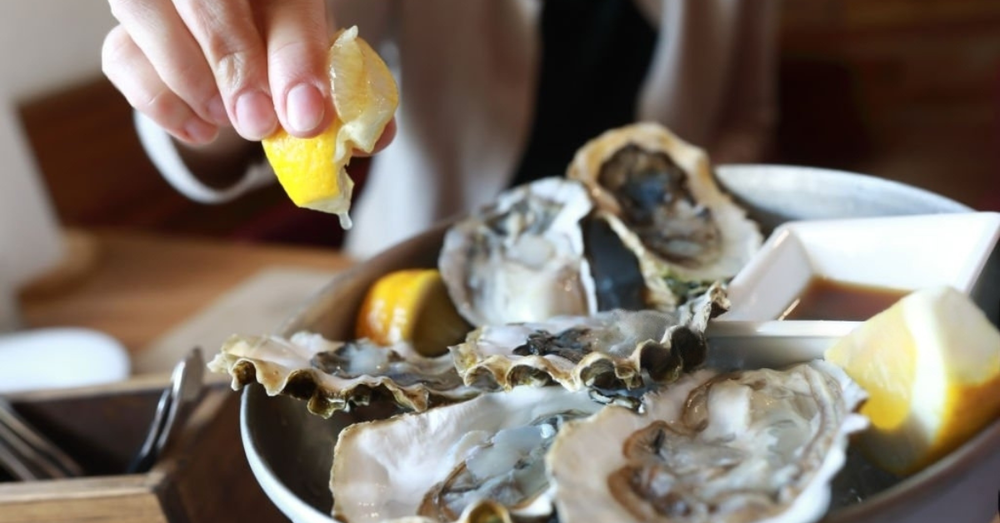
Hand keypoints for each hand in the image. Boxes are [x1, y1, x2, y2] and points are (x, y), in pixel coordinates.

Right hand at [102, 0, 334, 144]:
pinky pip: (121, 57)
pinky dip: (159, 102)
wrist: (243, 47)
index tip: (306, 116)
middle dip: (235, 65)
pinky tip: (200, 130)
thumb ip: (345, 97)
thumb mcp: (323, 66)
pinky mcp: (126, 30)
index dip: (296, 56)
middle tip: (258, 124)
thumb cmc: (289, 52)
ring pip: (145, 12)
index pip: (284, 0)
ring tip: (226, 120)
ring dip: (189, 77)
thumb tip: (371, 138)